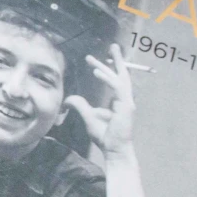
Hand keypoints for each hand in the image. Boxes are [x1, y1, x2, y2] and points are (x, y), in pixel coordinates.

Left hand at [64, 43, 137, 159]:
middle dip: (117, 60)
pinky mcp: (126, 106)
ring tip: (103, 55)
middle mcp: (125, 99)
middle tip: (114, 46)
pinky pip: (117, 88)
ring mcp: (128, 102)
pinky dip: (107, 79)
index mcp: (119, 101)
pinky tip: (97, 72)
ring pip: (120, 79)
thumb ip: (80, 106)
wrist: (114, 149)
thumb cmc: (104, 136)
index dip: (105, 70)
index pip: (115, 80)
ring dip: (111, 65)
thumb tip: (68, 99)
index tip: (94, 62)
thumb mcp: (88, 117)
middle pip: (122, 75)